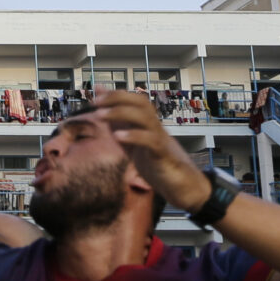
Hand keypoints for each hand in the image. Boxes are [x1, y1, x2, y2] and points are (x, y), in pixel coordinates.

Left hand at [87, 90, 209, 209]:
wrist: (183, 186)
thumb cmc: (157, 163)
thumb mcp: (133, 144)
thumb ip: (119, 127)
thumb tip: (103, 110)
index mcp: (148, 124)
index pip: (135, 100)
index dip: (116, 95)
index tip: (96, 94)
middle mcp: (155, 127)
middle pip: (142, 103)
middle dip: (118, 98)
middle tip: (97, 102)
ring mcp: (161, 139)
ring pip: (146, 118)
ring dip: (121, 113)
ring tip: (101, 116)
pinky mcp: (164, 155)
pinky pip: (151, 141)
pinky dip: (134, 136)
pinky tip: (117, 137)